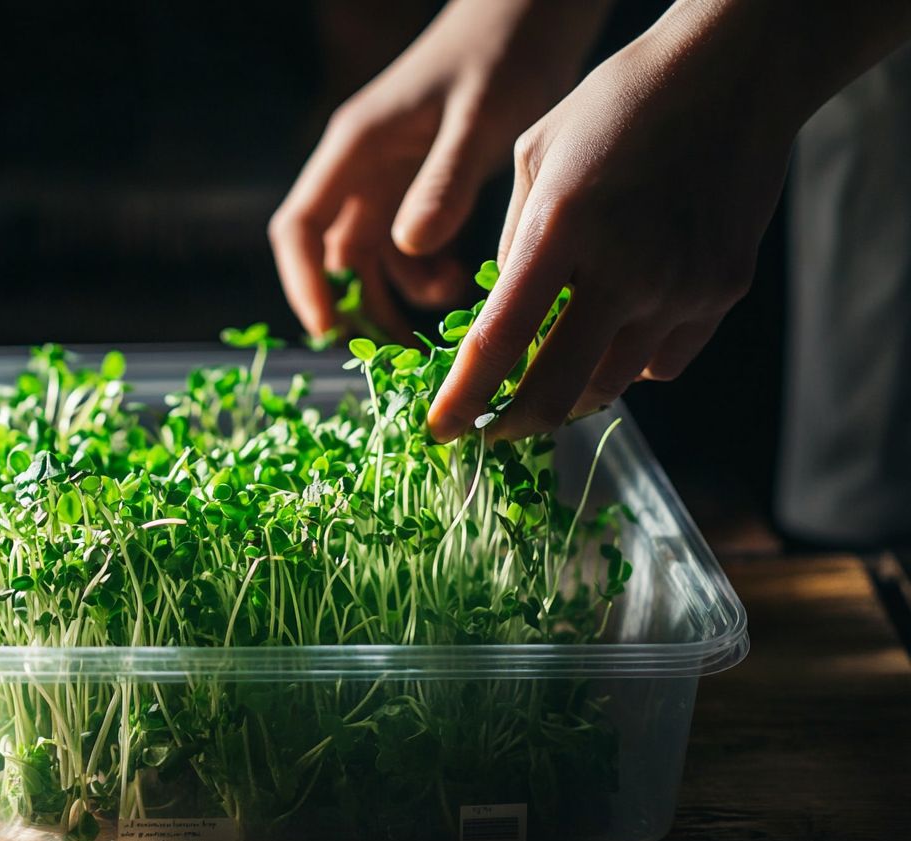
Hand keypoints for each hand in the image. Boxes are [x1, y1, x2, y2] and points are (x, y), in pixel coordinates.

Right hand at [269, 0, 610, 339]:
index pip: (299, 227)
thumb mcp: (478, 117)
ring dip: (399, 295)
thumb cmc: (503, 52)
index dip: (304, 283)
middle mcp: (361, 168)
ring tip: (448, 311)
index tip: (329, 330)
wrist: (532, 14)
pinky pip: (408, 248)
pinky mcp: (423, 188)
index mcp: (355, 148)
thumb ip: (445, 180)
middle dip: (358, 306)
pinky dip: (427, 273)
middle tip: (398, 351)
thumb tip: (409, 247)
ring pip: (373, 259)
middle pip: (334, 255)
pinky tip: (464, 279)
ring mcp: (390, 180)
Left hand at [428, 3, 802, 442]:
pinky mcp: (721, 292)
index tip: (440, 430)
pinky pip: (662, 364)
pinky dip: (628, 364)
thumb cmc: (618, 104)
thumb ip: (514, 242)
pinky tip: (617, 331)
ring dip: (571, 392)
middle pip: (557, 390)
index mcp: (562, 228)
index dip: (463, 399)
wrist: (736, 73)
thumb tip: (506, 314)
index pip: (499, 342)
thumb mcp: (536, 155)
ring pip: (610, 385)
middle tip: (494, 427)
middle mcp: (625, 269)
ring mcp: (680, 287)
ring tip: (551, 373)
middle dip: (515, 423)